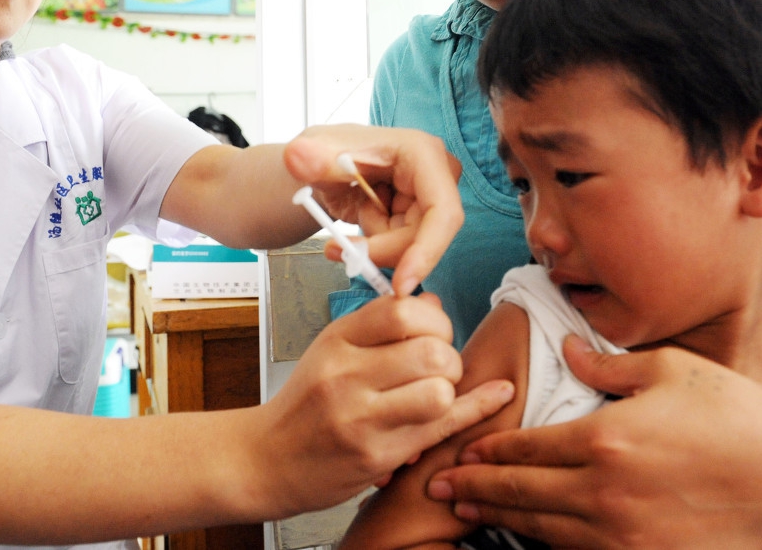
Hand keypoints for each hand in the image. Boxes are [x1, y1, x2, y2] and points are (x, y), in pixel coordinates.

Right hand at [254, 293, 513, 517]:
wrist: (264, 459)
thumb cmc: (305, 404)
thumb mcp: (332, 349)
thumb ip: (381, 325)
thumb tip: (434, 302)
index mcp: (338, 340)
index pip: (403, 311)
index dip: (434, 318)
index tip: (433, 330)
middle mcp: (347, 377)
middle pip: (431, 352)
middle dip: (448, 356)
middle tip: (437, 367)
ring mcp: (361, 420)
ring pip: (440, 392)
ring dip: (449, 390)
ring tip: (434, 394)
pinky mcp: (376, 457)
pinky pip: (441, 428)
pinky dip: (477, 408)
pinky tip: (497, 393)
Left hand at [283, 124, 462, 293]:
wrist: (323, 166)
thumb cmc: (325, 152)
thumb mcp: (312, 153)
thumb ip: (306, 157)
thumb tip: (297, 157)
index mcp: (423, 154)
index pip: (442, 211)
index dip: (427, 250)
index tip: (401, 284)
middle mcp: (437, 176)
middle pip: (426, 236)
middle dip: (382, 251)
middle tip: (337, 251)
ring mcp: (430, 198)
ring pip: (413, 247)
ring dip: (374, 245)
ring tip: (345, 219)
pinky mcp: (421, 217)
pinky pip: (404, 248)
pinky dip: (376, 245)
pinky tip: (358, 222)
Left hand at [426, 339, 761, 548]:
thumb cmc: (733, 413)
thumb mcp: (667, 370)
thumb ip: (604, 364)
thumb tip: (561, 346)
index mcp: (604, 439)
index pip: (525, 447)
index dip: (487, 451)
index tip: (460, 452)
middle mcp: (604, 492)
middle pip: (521, 493)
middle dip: (475, 489)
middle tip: (439, 488)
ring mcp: (623, 535)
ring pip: (542, 531)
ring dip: (501, 520)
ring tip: (470, 512)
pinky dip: (550, 546)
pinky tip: (532, 537)